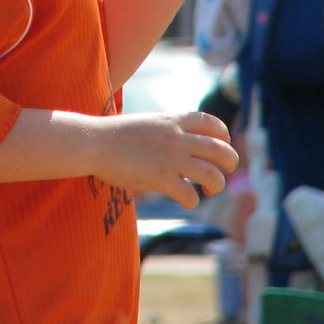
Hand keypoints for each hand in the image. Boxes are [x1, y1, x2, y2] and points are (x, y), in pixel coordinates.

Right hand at [96, 110, 238, 209]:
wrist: (93, 141)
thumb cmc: (114, 135)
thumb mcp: (147, 122)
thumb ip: (168, 129)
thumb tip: (181, 142)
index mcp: (173, 121)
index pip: (213, 124)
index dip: (223, 137)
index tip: (221, 146)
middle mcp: (177, 138)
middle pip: (222, 150)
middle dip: (230, 164)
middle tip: (222, 173)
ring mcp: (170, 158)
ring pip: (213, 175)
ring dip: (217, 186)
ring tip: (208, 191)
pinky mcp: (160, 178)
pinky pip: (190, 195)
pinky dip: (192, 202)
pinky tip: (185, 201)